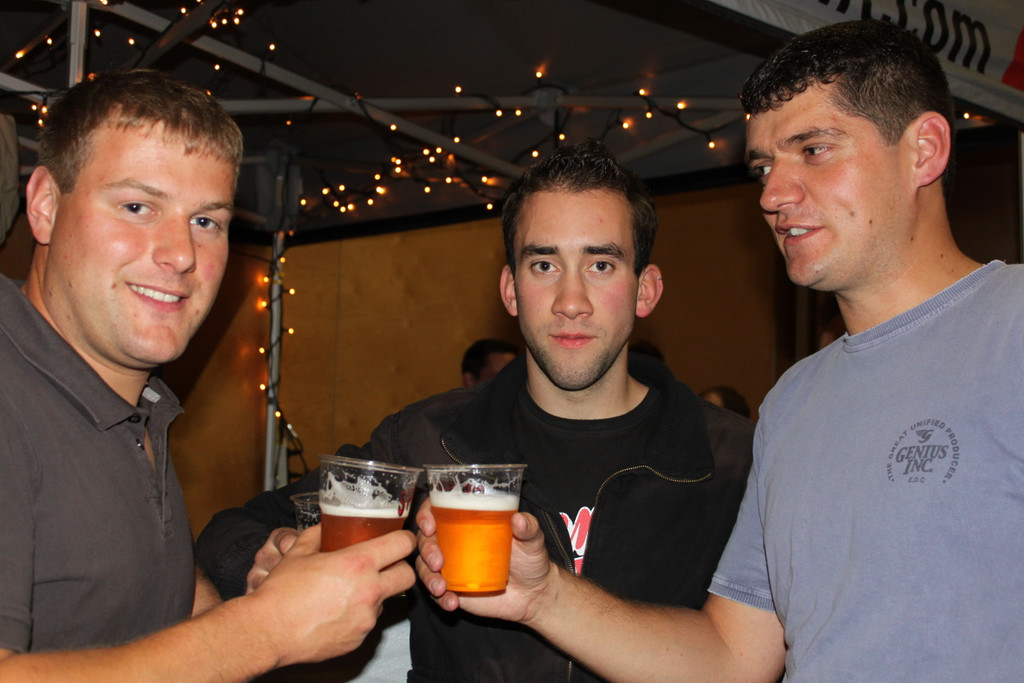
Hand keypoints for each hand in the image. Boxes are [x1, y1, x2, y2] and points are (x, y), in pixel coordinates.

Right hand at [246, 524, 415, 666]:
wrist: (267, 632)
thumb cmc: (281, 591)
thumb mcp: (299, 551)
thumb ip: (319, 535)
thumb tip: (327, 527)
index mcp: (358, 564)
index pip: (403, 545)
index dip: (405, 539)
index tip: (400, 539)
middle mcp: (369, 591)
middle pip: (407, 576)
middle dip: (400, 568)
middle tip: (385, 566)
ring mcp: (366, 618)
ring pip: (386, 600)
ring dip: (375, 593)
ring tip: (348, 592)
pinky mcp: (358, 639)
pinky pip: (368, 622)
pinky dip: (359, 615)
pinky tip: (336, 612)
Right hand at [415, 500, 553, 622]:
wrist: (534, 595)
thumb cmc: (531, 560)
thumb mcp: (533, 540)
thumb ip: (528, 528)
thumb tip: (519, 519)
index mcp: (467, 522)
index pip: (437, 510)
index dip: (426, 515)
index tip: (430, 525)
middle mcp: (454, 542)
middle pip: (425, 539)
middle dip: (426, 549)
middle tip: (438, 561)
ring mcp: (451, 567)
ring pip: (425, 567)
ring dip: (427, 576)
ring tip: (441, 587)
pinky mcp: (453, 589)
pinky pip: (436, 593)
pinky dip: (440, 598)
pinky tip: (452, 602)